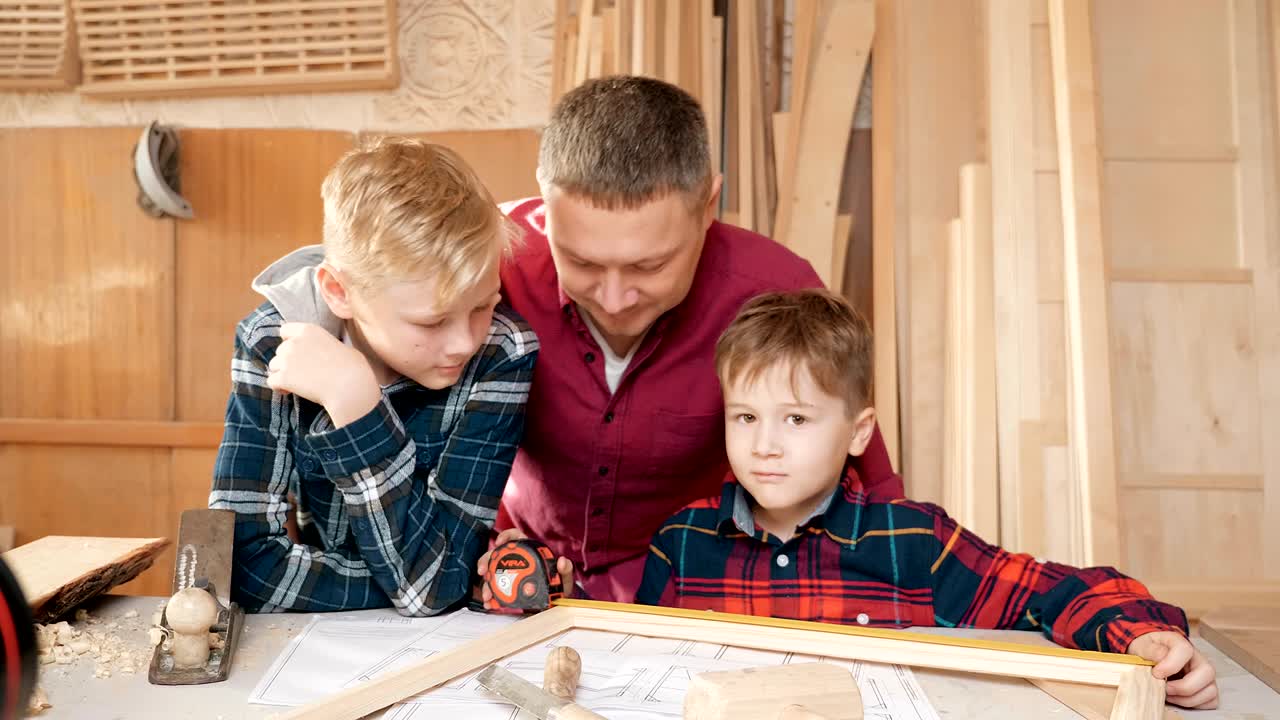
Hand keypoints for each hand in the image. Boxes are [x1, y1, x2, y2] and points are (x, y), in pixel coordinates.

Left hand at [266, 322, 381, 427]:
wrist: (350, 387)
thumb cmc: (353, 367)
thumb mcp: (341, 346)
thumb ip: (324, 344)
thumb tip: (323, 351)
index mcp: (309, 330)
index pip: (285, 330)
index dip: (289, 341)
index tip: (297, 351)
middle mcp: (294, 342)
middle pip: (280, 351)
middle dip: (288, 361)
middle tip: (302, 373)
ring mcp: (286, 360)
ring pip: (274, 367)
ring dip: (282, 374)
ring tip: (297, 384)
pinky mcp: (283, 377)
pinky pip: (271, 382)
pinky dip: (279, 387)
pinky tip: (289, 392)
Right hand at [475, 528, 575, 607]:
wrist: (554, 604)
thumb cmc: (557, 586)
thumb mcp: (563, 579)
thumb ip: (565, 570)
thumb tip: (562, 561)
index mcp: (528, 552)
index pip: (515, 537)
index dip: (506, 536)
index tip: (499, 543)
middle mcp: (515, 561)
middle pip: (496, 554)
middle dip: (485, 560)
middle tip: (483, 572)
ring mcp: (508, 574)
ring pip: (491, 573)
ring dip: (485, 583)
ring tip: (487, 595)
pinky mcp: (505, 588)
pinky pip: (494, 590)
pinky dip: (490, 597)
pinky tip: (489, 603)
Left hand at [1127, 631, 1218, 708]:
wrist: (1151, 658)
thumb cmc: (1149, 652)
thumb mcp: (1142, 646)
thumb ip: (1151, 650)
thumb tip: (1161, 657)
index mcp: (1180, 643)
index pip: (1185, 650)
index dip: (1171, 665)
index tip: (1156, 674)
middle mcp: (1198, 658)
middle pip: (1207, 672)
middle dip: (1184, 687)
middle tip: (1165, 689)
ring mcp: (1205, 675)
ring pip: (1210, 691)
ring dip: (1187, 699)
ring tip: (1168, 695)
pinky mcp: (1206, 689)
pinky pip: (1210, 702)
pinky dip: (1194, 705)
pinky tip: (1177, 699)